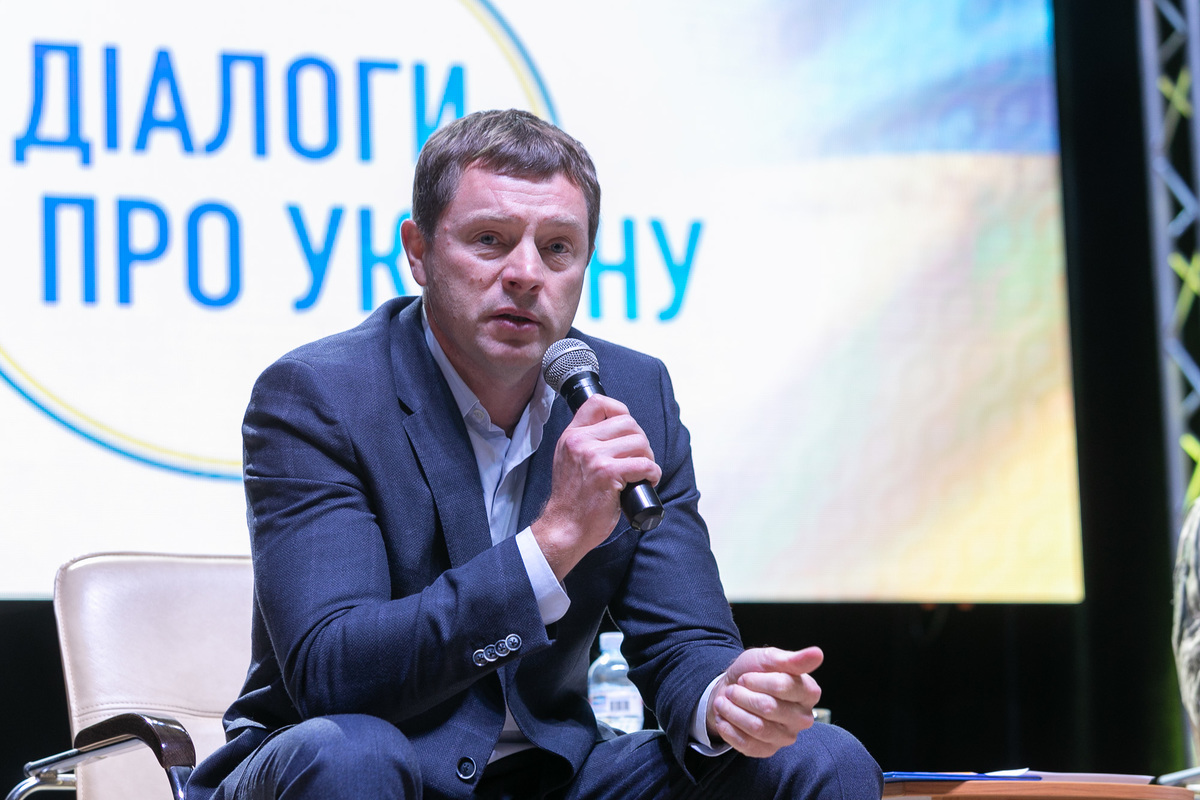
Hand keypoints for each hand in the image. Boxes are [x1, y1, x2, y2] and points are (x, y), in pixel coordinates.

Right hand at [531, 394, 660, 579]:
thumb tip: (616, 430)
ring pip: (639, 442)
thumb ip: (584, 443)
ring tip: (642, 472)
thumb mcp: (568, 460)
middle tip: (638, 459)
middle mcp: (580, 442)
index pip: (598, 402)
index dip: (620, 410)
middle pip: (627, 422)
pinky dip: (652, 473)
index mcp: (572, 436)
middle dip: (640, 440)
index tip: (627, 429)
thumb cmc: (572, 499)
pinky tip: (646, 481)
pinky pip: (644, 464)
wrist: (564, 527)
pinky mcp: (608, 474)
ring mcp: (594, 457)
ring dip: (648, 458)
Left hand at [706, 646, 823, 757]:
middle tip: (734, 689)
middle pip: (768, 708)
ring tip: (726, 702)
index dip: (757, 680)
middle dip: (742, 696)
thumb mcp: (769, 658)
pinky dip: (729, 729)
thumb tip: (818, 654)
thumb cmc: (754, 673)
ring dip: (733, 712)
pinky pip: (747, 745)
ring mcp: (787, 737)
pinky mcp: (768, 751)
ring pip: (757, 727)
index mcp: (808, 692)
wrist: (732, 690)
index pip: (783, 686)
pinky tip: (725, 718)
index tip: (746, 677)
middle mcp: (803, 718)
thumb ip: (793, 659)